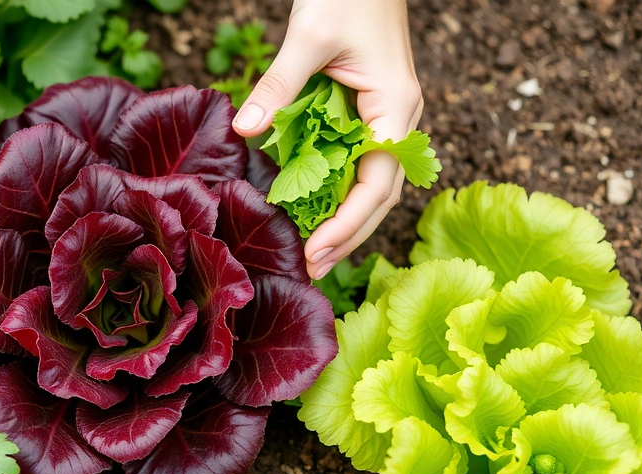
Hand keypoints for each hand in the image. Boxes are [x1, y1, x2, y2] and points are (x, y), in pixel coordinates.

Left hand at [232, 0, 422, 279]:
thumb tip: (243, 131)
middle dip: (346, 236)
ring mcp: (386, 120)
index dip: (348, 224)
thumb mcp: (307, 37)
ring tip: (311, 257)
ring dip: (341, 222)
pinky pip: (353, 164)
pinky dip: (334, 194)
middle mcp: (398, 121)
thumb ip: (277, 87)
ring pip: (368, 185)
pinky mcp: (367, 116)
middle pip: (377, 195)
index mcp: (396, 108)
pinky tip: (310, 215)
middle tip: (310, 269)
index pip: (377, 183)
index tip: (316, 252)